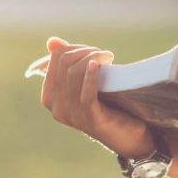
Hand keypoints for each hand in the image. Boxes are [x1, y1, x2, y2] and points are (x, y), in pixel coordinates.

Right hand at [39, 37, 153, 158]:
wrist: (127, 135)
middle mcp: (56, 107)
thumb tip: (52, 42)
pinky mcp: (90, 119)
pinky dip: (91, 76)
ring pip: (74, 73)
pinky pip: (86, 93)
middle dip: (86, 52)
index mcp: (50, 97)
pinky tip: (98, 65)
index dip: (75, 48)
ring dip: (93, 58)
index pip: (55, 58)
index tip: (93, 51)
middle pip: (65, 63)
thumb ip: (68, 64)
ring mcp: (72, 115)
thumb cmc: (105, 105)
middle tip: (104, 55)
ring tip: (108, 57)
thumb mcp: (84, 83)